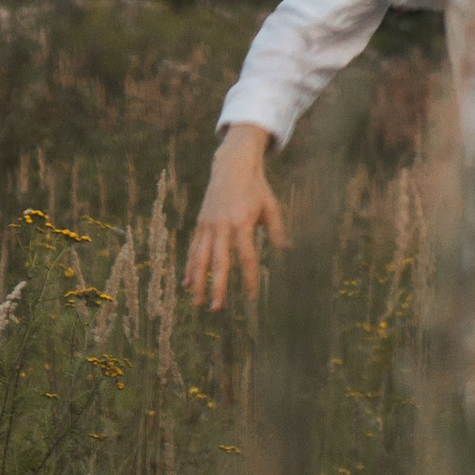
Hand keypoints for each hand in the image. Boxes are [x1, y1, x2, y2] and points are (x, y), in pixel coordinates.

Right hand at [186, 126, 286, 309]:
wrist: (232, 165)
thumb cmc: (256, 187)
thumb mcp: (271, 206)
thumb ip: (277, 230)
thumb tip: (286, 250)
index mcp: (243, 222)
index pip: (246, 257)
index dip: (249, 279)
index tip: (251, 297)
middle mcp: (223, 225)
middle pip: (219, 262)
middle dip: (217, 287)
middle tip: (216, 309)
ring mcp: (209, 224)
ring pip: (201, 258)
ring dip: (199, 282)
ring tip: (197, 303)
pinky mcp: (201, 223)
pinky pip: (194, 249)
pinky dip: (190, 266)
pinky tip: (187, 283)